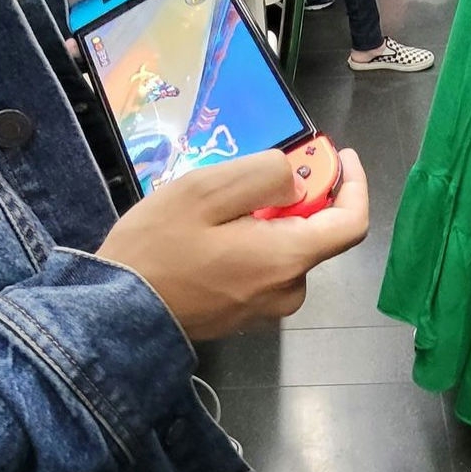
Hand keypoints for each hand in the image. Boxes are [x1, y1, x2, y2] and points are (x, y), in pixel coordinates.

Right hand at [97, 148, 369, 341]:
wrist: (117, 312)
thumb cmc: (158, 247)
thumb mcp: (207, 190)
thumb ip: (264, 176)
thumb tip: (297, 182)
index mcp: (289, 259)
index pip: (352, 224)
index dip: (353, 184)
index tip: (339, 155)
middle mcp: (288, 290)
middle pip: (314, 234)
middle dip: (295, 199)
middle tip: (250, 175)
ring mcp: (265, 309)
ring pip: (285, 251)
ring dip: (267, 222)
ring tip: (215, 208)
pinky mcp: (242, 316)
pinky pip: (262, 270)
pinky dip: (251, 244)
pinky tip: (208, 237)